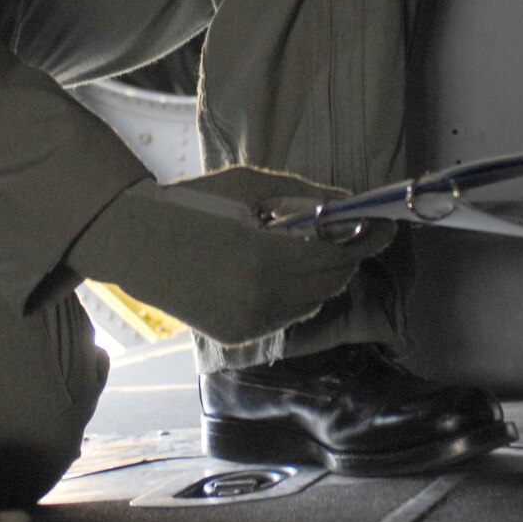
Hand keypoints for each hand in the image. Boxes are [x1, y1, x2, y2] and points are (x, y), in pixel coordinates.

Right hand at [67, 165, 393, 345]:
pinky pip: (284, 317)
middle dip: (347, 256)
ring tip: (310, 248)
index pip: (339, 253)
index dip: (369, 239)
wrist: (133, 241)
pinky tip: (278, 272)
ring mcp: (250, 323)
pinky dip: (293, 296)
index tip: (389, 225)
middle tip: (353, 233)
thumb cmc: (194, 202)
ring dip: (321, 277)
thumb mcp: (252, 186)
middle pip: (331, 281)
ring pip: (312, 303)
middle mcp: (263, 299)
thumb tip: (352, 201)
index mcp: (268, 258)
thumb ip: (307, 196)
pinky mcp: (236, 336)